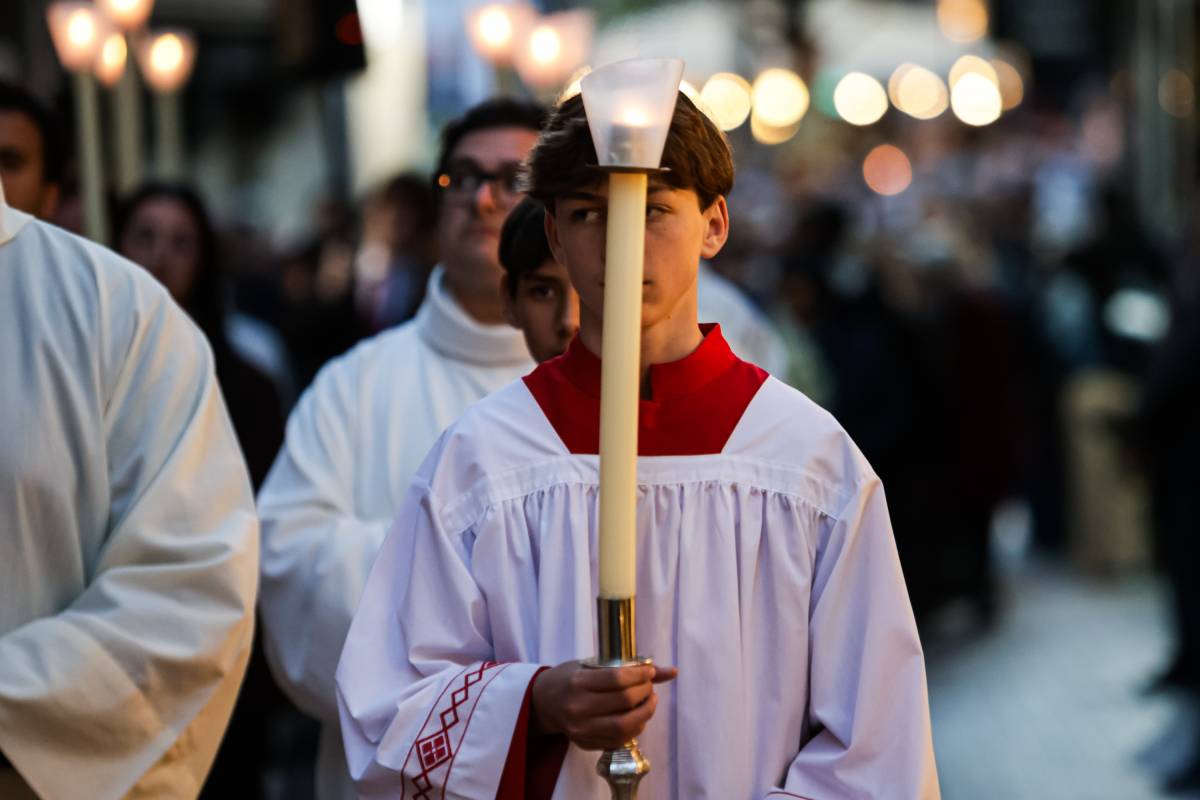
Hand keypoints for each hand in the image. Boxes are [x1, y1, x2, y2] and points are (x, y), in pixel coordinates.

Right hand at [530, 660, 677, 750]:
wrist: (542, 702)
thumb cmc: (569, 678)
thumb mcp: (592, 664)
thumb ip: (629, 668)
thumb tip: (672, 671)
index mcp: (578, 682)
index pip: (617, 679)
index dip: (640, 675)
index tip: (649, 673)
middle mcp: (578, 707)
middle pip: (624, 702)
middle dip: (645, 692)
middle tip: (650, 687)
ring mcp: (581, 728)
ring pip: (624, 725)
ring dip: (645, 713)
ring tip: (648, 702)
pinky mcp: (585, 743)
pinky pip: (618, 740)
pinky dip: (635, 728)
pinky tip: (638, 718)